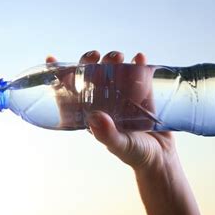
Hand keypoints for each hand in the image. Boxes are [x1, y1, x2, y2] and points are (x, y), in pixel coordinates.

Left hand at [46, 51, 176, 171]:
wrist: (163, 158)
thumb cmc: (135, 155)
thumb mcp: (120, 146)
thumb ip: (107, 135)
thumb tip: (95, 117)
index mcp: (91, 114)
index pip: (70, 93)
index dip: (60, 76)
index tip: (51, 59)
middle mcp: (103, 102)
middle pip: (90, 77)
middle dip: (89, 63)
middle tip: (95, 56)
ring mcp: (122, 96)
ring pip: (111, 72)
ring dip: (112, 61)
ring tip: (119, 56)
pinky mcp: (141, 94)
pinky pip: (137, 75)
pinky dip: (138, 64)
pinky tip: (139, 58)